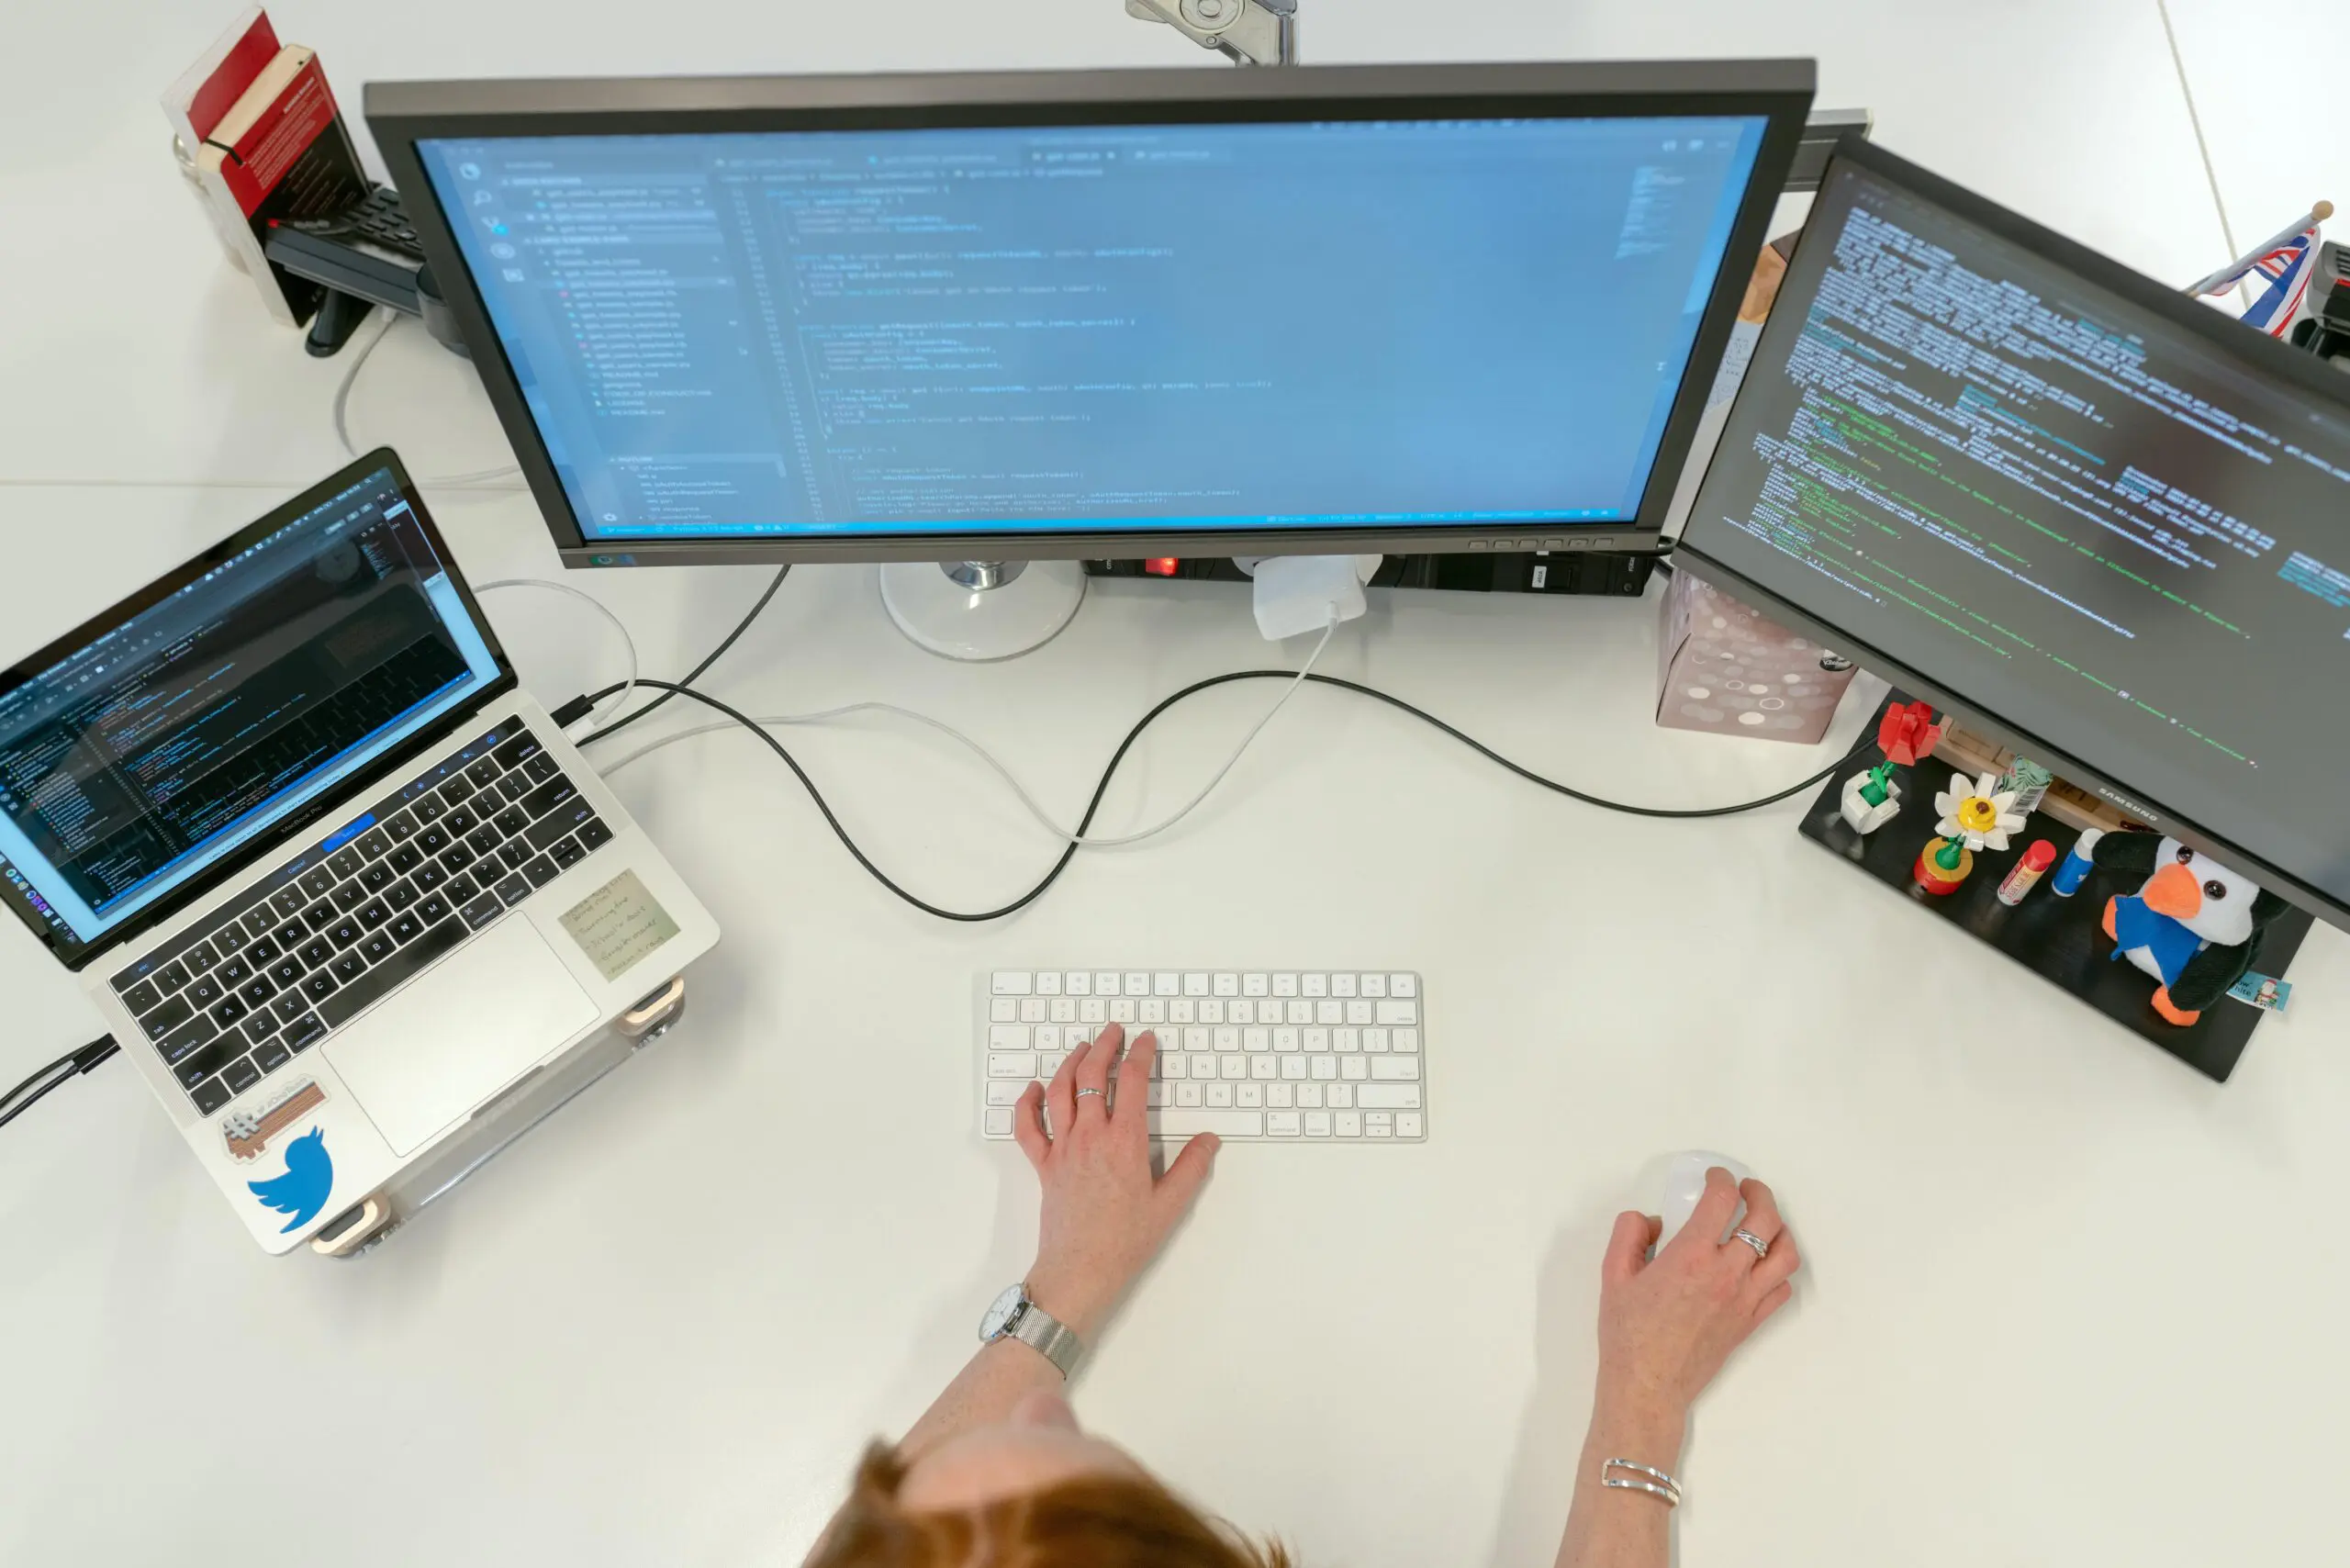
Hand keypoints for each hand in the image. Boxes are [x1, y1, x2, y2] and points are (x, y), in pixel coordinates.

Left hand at [1011, 1024, 1219, 1339]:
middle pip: (1091, 1075)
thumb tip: (1209, 1140)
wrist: (1081, 1270)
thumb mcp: (1170, 1205)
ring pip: (1060, 1091)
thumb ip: (1192, 1167)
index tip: (1146, 1041)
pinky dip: (1028, 1102)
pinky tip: (1035, 1088)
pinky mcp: (1043, 1165)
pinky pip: (1028, 1127)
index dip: (1140, 1054)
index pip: (1131, 1081)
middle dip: (1104, 1046)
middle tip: (1114, 1032)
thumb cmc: (1125, 1241)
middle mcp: (1090, 1136)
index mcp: (1124, 1141)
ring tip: (1082, 1048)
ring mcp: (1063, 1149)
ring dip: (1070, 1063)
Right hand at [1593, 1169, 1800, 1439]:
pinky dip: (1779, 1270)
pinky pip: (1781, 1290)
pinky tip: (1762, 1265)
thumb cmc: (1627, 1332)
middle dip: (1759, 1194)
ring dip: (1780, 1230)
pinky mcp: (1750, 1322)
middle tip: (1746, 1189)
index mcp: (1691, 1256)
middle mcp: (1726, 1274)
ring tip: (1765, 1222)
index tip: (1715, 1177)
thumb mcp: (1613, 1274)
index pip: (1722, 1200)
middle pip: (1765, 1220)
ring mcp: (1744, 1300)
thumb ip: (1629, 1234)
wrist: (1647, 1384)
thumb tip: (1652, 1220)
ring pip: (1785, 1255)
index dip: (1721, 1179)